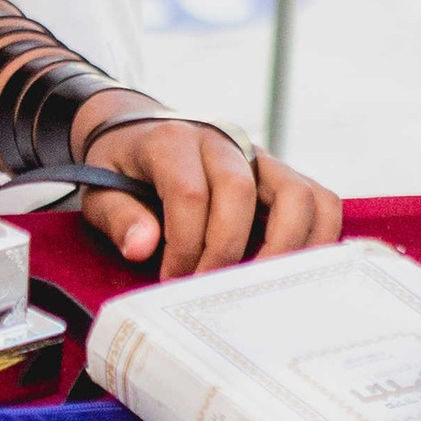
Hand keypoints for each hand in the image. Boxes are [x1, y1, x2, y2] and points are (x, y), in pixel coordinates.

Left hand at [73, 107, 341, 277]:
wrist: (142, 131)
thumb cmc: (123, 168)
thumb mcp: (100, 189)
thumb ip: (118, 218)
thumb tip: (142, 248)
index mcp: (172, 140)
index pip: (189, 192)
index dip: (184, 244)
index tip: (171, 280)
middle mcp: (222, 140)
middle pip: (241, 192)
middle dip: (227, 251)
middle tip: (210, 289)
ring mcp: (259, 155)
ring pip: (297, 193)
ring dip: (286, 247)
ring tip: (261, 288)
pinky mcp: (282, 174)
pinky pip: (320, 200)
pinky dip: (319, 238)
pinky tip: (294, 273)